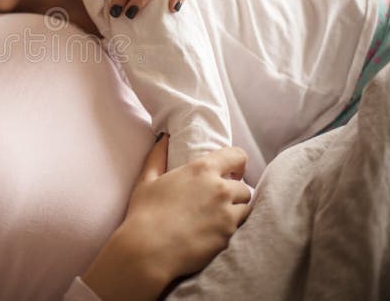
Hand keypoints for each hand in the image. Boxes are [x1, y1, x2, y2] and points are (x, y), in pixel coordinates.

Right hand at [81, 136, 250, 300]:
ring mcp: (227, 215)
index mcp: (202, 170)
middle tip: (218, 201)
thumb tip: (164, 139)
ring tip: (216, 218)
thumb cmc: (145, 214)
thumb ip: (158, 156)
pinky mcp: (228, 238)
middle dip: (234, 192)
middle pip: (243, 187)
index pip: (237, 156)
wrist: (148, 251)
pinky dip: (229, 229)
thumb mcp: (147, 180)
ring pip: (245, 209)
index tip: (232, 171)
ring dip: (235, 211)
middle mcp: (220, 190)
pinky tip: (211, 233)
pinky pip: (238, 229)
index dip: (237, 162)